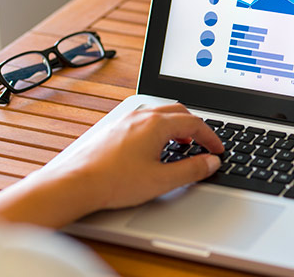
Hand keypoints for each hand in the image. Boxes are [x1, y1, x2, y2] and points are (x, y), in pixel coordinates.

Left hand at [0, 103, 222, 229]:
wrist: (76, 183)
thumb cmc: (114, 182)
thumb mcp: (162, 180)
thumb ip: (191, 170)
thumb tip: (210, 163)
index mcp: (157, 124)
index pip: (194, 123)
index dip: (211, 137)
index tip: (217, 150)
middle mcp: (141, 117)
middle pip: (178, 111)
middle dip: (196, 126)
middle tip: (203, 143)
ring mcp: (125, 121)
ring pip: (160, 113)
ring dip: (177, 125)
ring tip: (181, 144)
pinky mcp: (114, 129)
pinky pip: (144, 119)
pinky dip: (159, 128)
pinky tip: (154, 147)